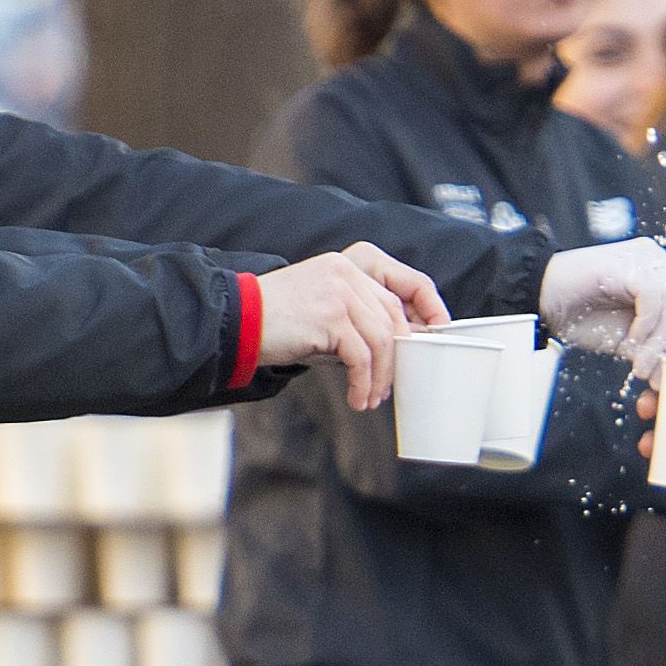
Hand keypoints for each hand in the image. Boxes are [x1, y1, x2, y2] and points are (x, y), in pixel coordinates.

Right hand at [253, 240, 448, 407]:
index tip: (429, 344)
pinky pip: (361, 358)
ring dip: (380, 378)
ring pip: (382, 341)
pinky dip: (363, 383)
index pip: (399, 292)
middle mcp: (345, 274)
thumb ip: (357, 317)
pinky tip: (357, 398)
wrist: (237, 322)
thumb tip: (395, 348)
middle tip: (387, 387)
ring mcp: (338, 292)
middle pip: (393, 319)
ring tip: (370, 398)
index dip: (422, 318)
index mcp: (347, 267)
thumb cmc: (279, 323)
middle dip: (396, 359)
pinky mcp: (329, 317)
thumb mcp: (324, 309)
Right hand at [542, 236, 665, 371]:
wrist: (542, 300)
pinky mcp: (631, 262)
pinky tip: (630, 345)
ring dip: (658, 344)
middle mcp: (660, 263)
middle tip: (662, 376)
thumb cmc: (583, 316)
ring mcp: (647, 258)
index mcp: (664, 277)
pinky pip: (653, 299)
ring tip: (641, 368)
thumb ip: (655, 350)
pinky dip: (645, 329)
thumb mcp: (629, 340)